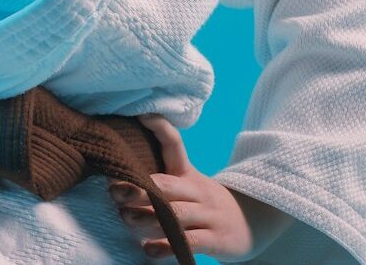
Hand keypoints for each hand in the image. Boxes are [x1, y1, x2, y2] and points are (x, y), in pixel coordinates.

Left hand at [108, 113, 295, 260]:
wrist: (252, 222)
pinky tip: (149, 249)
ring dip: (148, 216)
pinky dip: (168, 246)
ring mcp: (208, 215)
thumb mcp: (188, 183)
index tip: (143, 115)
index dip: (160, 128)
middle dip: (140, 188)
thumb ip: (161, 178)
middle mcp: (198, 190)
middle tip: (114, 190)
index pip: (175, 145)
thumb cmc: (205, 202)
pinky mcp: (217, 239)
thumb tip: (120, 173)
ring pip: (177, 214)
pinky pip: (190, 242)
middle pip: (168, 185)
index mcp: (188, 173)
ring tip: (125, 217)